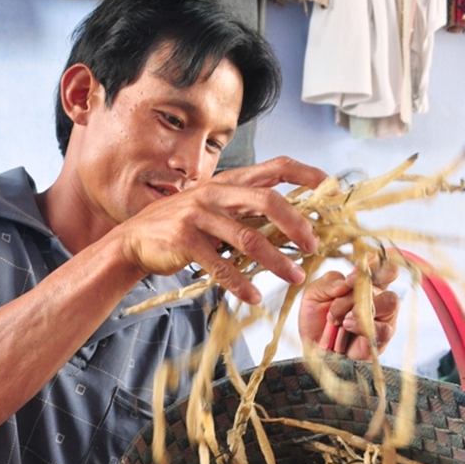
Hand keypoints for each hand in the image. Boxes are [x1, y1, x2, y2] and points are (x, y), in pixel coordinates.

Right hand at [117, 157, 327, 303]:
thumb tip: (291, 223)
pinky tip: (254, 297)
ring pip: (248, 239)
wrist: (134, 240)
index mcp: (228, 181)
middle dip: (296, 224)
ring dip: (276, 262)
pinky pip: (220, 266)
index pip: (274, 167)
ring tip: (294, 277)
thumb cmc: (183, 226)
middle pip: (267, 201)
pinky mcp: (184, 241)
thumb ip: (246, 210)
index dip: (305, 174)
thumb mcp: (214, 208)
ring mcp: (198, 215)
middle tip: (313, 246)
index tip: (329, 187)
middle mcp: (215, 193)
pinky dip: (240, 284)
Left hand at [298, 260, 399, 359]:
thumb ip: (328, 282)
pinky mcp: (382, 338)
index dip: (373, 265)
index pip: (381, 264)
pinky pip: (384, 327)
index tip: (350, 279)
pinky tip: (347, 327)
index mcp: (362, 283)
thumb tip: (347, 282)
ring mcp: (383, 317)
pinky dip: (362, 325)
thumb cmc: (316, 322)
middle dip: (366, 283)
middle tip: (347, 292)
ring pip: (389, 301)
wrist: (313, 351)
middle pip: (389, 276)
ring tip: (340, 319)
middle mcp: (377, 297)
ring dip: (360, 307)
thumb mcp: (313, 296)